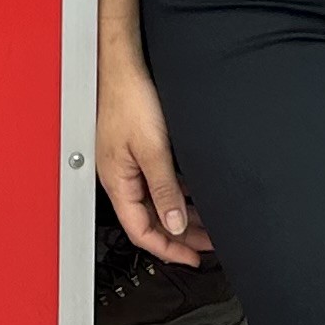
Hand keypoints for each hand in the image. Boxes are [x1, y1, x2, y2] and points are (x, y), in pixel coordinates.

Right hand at [96, 49, 209, 263]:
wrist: (122, 66)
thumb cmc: (128, 99)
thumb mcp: (152, 149)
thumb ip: (164, 189)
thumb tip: (174, 224)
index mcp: (117, 182)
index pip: (140, 231)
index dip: (167, 249)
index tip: (192, 259)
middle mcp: (119, 177)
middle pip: (149, 220)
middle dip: (178, 235)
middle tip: (207, 244)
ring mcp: (126, 164)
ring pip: (154, 202)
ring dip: (179, 215)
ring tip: (205, 223)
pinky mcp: (135, 150)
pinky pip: (156, 183)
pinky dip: (175, 194)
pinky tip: (191, 193)